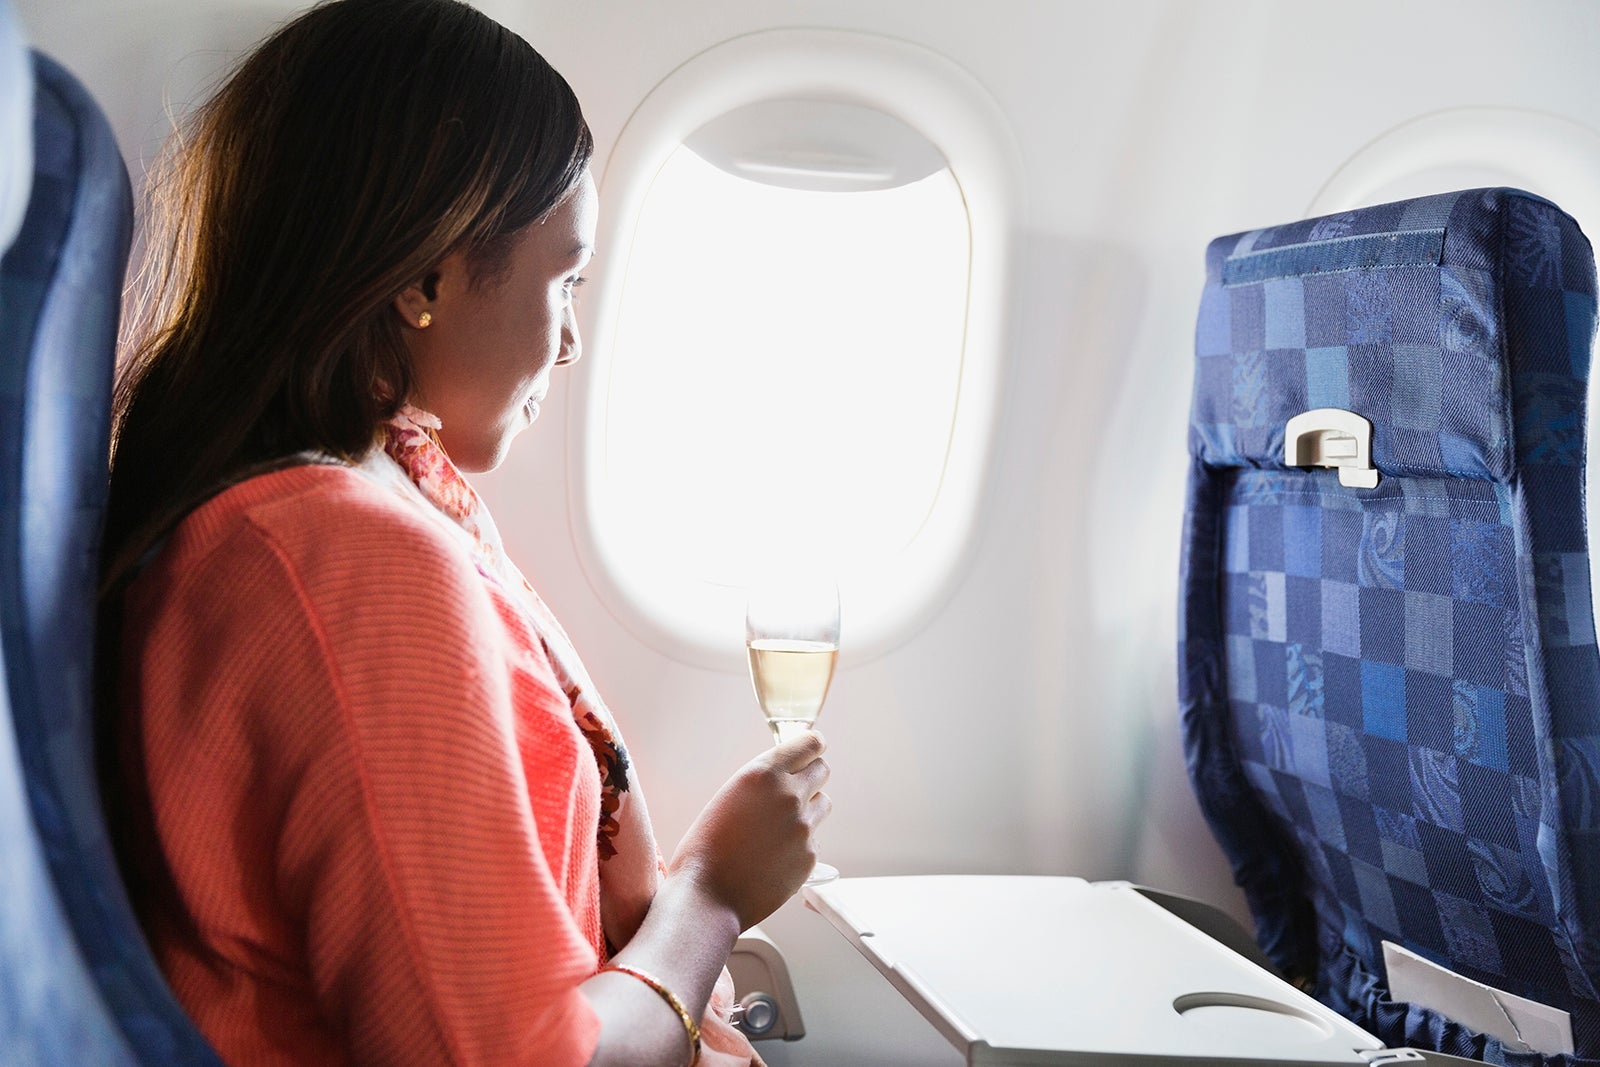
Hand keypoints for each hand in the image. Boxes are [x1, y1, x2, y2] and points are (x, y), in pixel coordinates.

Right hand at [668, 732, 831, 928]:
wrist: (707, 895)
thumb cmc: (706, 847)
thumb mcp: (730, 797)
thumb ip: (762, 783)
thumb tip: (787, 776)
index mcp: (763, 773)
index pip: (811, 743)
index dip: (811, 748)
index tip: (810, 753)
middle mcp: (788, 795)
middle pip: (822, 770)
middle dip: (810, 778)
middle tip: (793, 792)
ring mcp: (802, 827)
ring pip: (822, 805)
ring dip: (808, 810)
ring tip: (777, 829)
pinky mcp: (809, 856)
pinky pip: (813, 840)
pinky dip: (799, 845)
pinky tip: (773, 857)